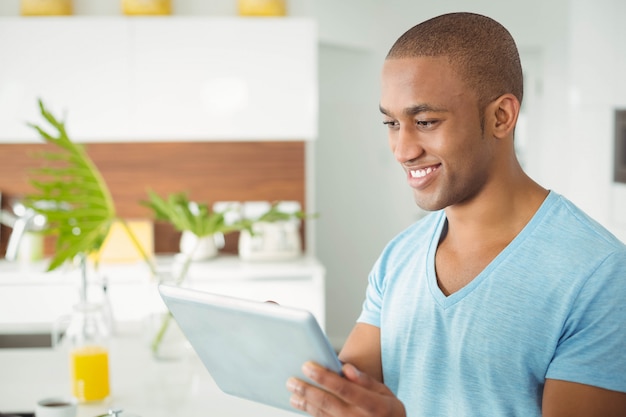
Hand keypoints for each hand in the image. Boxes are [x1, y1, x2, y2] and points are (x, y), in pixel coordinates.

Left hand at [286, 361, 405, 416]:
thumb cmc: (388, 410)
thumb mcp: (386, 393)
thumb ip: (366, 380)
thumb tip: (346, 369)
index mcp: (374, 405)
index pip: (344, 388)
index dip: (324, 377)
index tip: (308, 366)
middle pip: (328, 403)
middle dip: (308, 390)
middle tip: (291, 380)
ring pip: (322, 415)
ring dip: (305, 403)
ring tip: (293, 392)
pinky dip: (312, 413)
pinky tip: (302, 404)